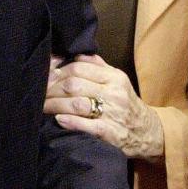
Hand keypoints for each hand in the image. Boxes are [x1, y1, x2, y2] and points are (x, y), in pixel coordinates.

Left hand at [45, 54, 163, 160]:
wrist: (148, 132)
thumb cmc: (125, 104)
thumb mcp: (117, 81)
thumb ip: (97, 66)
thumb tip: (73, 55)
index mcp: (114, 77)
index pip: (79, 67)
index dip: (57, 72)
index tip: (45, 77)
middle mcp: (115, 93)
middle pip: (74, 85)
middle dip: (52, 89)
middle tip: (40, 94)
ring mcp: (113, 114)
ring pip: (77, 104)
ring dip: (55, 105)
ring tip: (43, 107)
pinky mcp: (111, 133)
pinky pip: (87, 125)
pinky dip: (70, 121)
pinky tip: (59, 120)